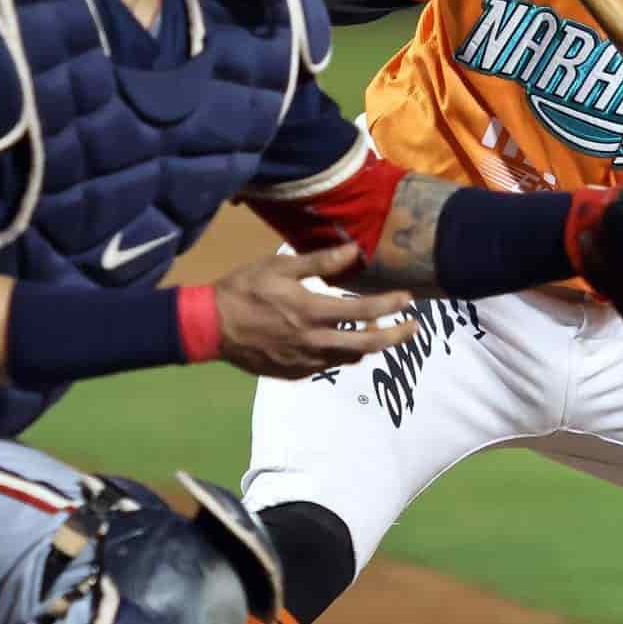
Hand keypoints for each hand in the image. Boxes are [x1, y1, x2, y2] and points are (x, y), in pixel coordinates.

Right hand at [213, 243, 417, 377]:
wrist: (209, 326)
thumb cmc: (244, 289)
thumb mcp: (280, 266)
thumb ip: (320, 262)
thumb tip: (355, 251)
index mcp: (312, 312)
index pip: (364, 310)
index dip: (391, 305)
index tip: (409, 299)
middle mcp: (314, 342)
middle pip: (368, 344)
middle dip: (396, 336)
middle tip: (413, 327)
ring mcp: (304, 362)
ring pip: (349, 357)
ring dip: (368, 344)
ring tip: (378, 331)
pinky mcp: (294, 373)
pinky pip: (328, 364)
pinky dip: (340, 352)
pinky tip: (340, 340)